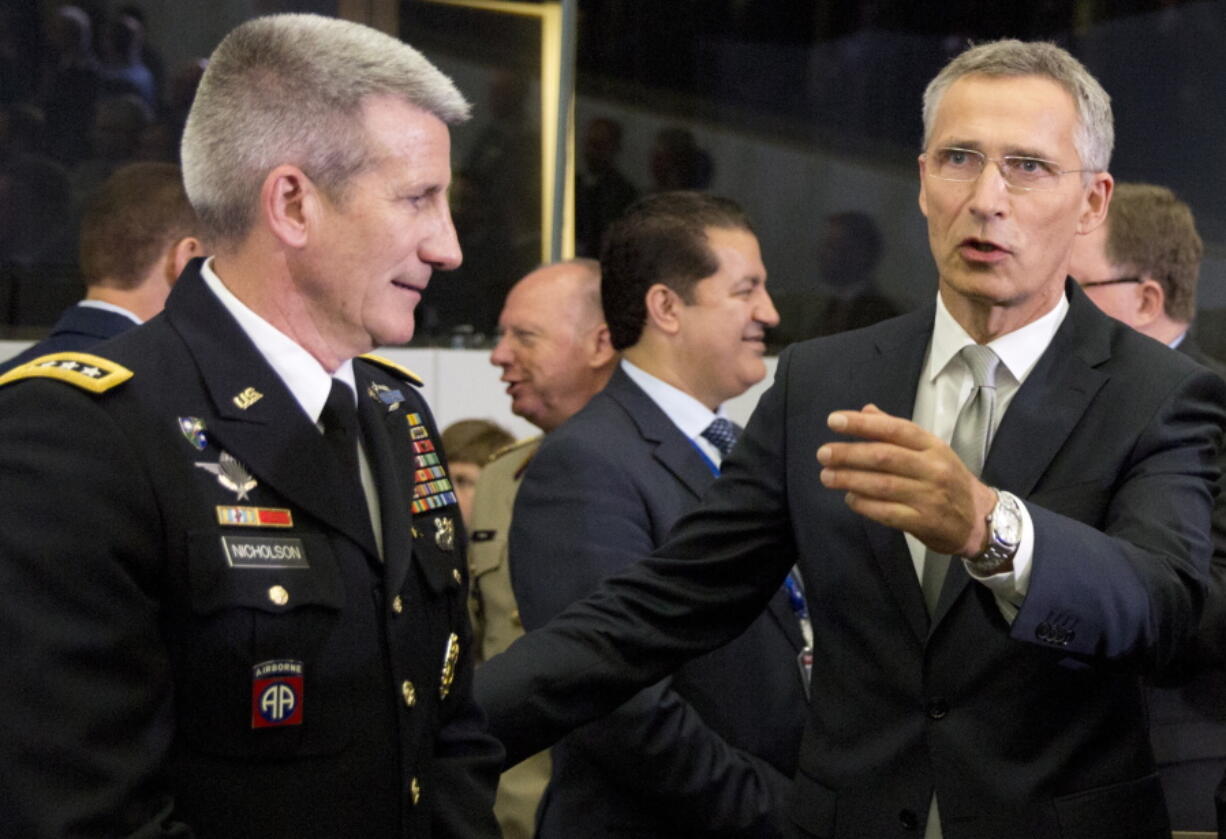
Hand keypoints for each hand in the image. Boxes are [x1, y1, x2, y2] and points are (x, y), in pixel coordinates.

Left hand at [817, 404, 995, 555]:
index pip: (894, 429)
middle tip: (823, 454)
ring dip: (849, 480)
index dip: (862, 424)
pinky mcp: (923, 522)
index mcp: (932, 446)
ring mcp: (929, 496)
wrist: (980, 520)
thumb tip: (866, 411)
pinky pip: (887, 512)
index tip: (834, 421)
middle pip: (884, 457)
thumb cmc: (948, 480)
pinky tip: (849, 499)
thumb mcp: (930, 450)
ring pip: (882, 485)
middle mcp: (932, 468)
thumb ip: (896, 431)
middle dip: (849, 454)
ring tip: (827, 476)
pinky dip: (864, 505)